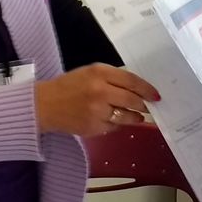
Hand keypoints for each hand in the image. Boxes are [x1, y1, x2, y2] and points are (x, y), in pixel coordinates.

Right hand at [35, 63, 159, 136]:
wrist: (45, 105)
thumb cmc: (69, 85)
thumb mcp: (89, 72)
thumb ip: (112, 77)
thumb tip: (137, 88)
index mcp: (99, 73)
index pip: (131, 81)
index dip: (147, 89)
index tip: (156, 95)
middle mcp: (100, 92)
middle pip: (132, 100)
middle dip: (143, 105)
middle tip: (148, 107)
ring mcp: (97, 112)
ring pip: (126, 116)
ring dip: (135, 117)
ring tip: (137, 116)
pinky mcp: (94, 128)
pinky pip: (114, 127)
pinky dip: (117, 124)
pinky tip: (113, 119)